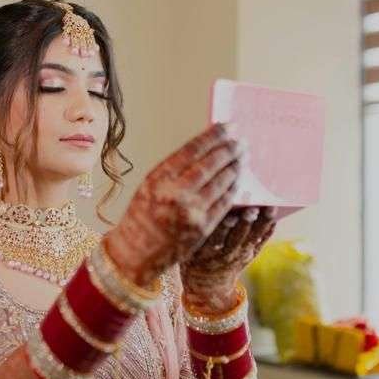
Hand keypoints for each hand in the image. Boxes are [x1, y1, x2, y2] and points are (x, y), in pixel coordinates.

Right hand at [103, 122, 242, 286]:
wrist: (135, 252)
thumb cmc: (140, 215)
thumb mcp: (149, 185)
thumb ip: (173, 169)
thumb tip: (203, 148)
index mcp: (159, 178)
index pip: (193, 149)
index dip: (214, 135)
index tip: (228, 126)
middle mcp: (176, 193)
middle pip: (211, 164)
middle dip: (230, 149)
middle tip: (241, 140)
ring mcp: (191, 212)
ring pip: (222, 182)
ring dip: (236, 167)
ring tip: (243, 157)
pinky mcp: (203, 228)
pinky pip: (224, 203)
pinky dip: (234, 188)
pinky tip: (238, 179)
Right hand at [181, 205, 277, 311]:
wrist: (207, 283)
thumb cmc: (194, 255)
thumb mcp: (188, 246)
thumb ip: (197, 228)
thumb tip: (210, 202)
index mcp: (204, 252)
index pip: (214, 238)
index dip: (222, 227)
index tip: (230, 216)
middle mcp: (223, 254)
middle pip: (236, 238)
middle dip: (245, 223)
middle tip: (252, 209)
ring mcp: (239, 255)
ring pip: (252, 238)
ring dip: (262, 223)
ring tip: (270, 209)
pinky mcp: (250, 254)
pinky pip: (261, 242)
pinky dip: (268, 230)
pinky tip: (274, 217)